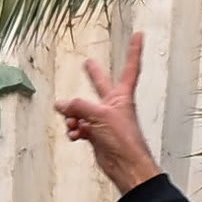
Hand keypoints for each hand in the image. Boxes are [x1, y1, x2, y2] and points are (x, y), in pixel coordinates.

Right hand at [51, 38, 162, 193]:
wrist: (126, 166)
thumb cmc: (123, 140)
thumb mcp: (99, 116)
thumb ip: (78, 107)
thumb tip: (62, 104)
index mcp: (122, 96)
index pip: (130, 67)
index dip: (134, 51)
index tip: (139, 35)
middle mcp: (113, 106)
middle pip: (100, 86)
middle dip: (93, 75)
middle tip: (88, 63)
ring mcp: (104, 121)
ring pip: (82, 110)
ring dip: (73, 116)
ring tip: (73, 123)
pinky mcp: (97, 135)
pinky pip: (80, 126)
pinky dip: (74, 130)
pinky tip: (74, 135)